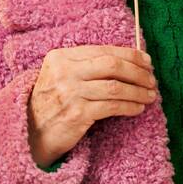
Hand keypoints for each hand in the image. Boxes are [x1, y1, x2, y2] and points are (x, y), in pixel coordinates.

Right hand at [27, 45, 157, 166]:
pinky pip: (112, 107)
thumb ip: (86, 66)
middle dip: (138, 72)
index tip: (147, 61)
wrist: (31, 133)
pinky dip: (130, 107)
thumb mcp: (60, 76)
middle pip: (112, 65)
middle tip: (152, 79)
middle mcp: (64, 72)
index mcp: (60, 57)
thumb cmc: (52, 103)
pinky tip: (138, 108)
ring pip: (115, 87)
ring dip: (138, 91)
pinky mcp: (77, 114)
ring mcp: (70, 93)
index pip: (104, 50)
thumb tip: (129, 60)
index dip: (130, 55)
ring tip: (150, 95)